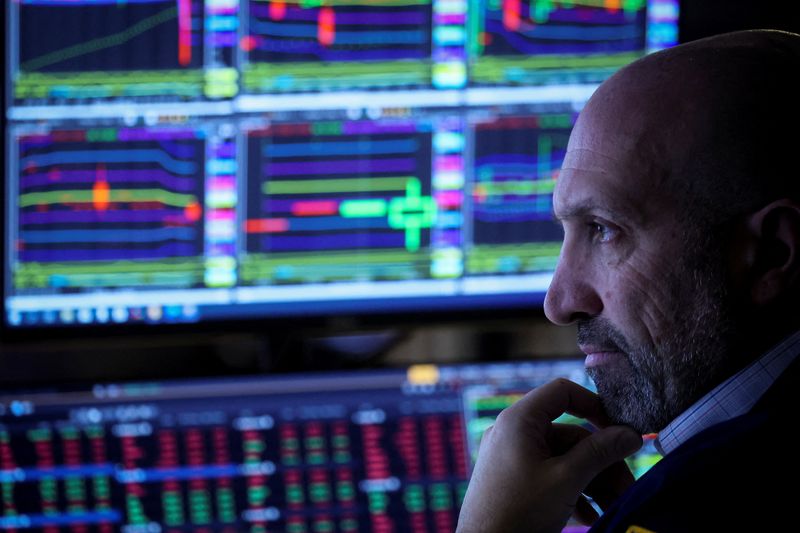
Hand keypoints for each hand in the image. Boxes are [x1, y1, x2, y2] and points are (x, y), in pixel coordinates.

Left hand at [456, 378, 642, 532]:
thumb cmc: (519, 513)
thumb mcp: (566, 480)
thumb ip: (600, 453)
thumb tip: (632, 434)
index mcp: (519, 420)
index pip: (562, 392)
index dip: (595, 404)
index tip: (621, 429)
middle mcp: (513, 433)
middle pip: (569, 433)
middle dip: (601, 461)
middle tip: (629, 487)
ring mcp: (511, 458)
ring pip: (563, 459)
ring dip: (592, 481)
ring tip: (613, 506)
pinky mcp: (513, 481)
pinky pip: (549, 476)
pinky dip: (572, 492)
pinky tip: (591, 516)